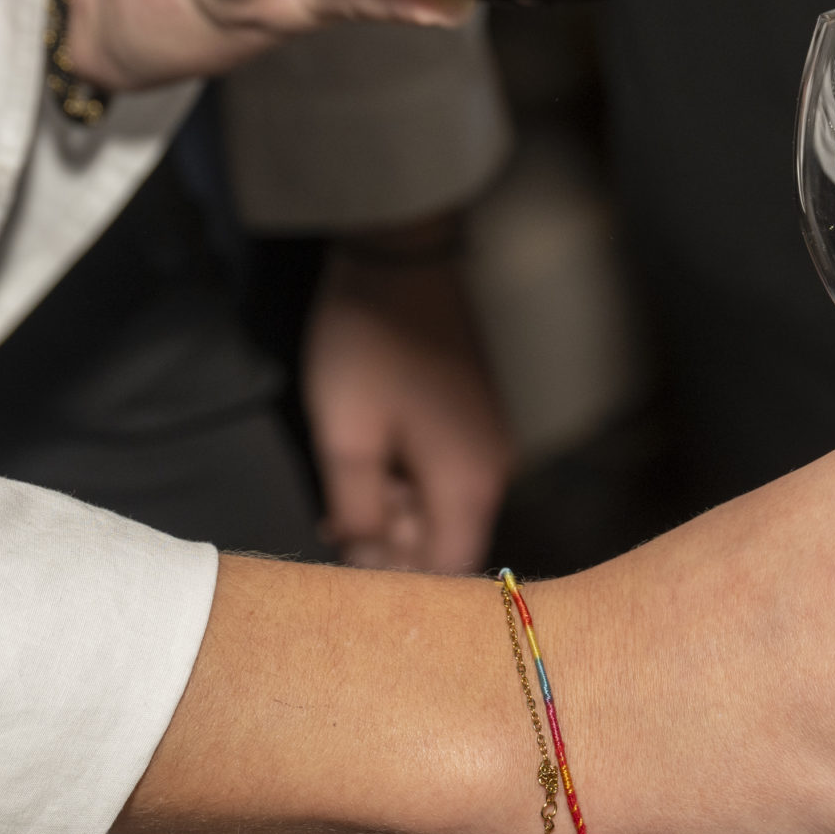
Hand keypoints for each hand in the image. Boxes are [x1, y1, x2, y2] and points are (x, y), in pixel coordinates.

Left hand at [304, 224, 513, 572]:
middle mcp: (495, 469)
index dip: (398, 576)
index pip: (448, 567)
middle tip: (339, 516)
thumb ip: (359, 510)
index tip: (349, 552)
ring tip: (349, 485)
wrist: (402, 258)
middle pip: (452, 539)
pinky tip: (375, 459)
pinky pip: (451, 474)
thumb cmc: (368, 347)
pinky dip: (414, 480)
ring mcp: (491, 441)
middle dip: (395, 542)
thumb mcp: (346, 435)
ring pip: (448, 507)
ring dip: (401, 511)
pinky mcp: (479, 417)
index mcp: (469, 482)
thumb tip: (365, 557)